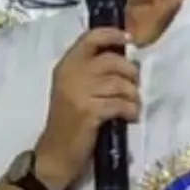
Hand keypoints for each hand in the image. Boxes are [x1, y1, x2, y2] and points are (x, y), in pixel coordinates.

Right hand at [34, 28, 138, 189]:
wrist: (55, 154)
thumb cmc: (70, 121)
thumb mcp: (75, 89)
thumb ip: (93, 71)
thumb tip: (128, 58)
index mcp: (66, 66)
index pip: (90, 38)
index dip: (113, 34)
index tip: (130, 39)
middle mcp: (70, 75)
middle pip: (113, 60)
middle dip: (130, 73)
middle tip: (133, 87)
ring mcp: (78, 93)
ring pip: (120, 83)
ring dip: (133, 96)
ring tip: (131, 105)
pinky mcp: (89, 111)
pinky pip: (121, 104)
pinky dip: (131, 110)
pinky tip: (129, 117)